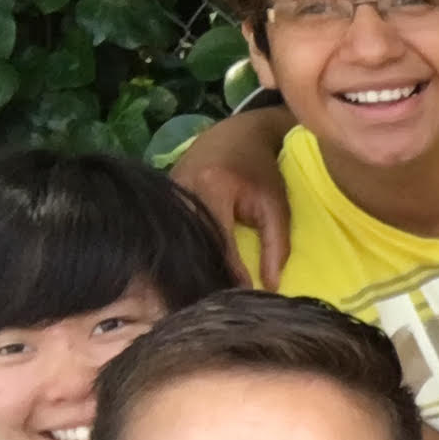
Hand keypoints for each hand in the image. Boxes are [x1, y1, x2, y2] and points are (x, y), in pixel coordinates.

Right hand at [171, 106, 296, 287]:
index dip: (230, 272)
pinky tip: (194, 272)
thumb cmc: (261, 171)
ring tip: (206, 293)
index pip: (220, 241)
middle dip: (206, 274)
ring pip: (178, 239)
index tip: (242, 297)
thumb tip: (271, 286)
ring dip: (193, 265)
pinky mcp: (160, 196)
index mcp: (212, 187)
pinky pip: (172, 230)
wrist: (235, 135)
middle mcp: (182, 189)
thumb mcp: (277, 206)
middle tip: (219, 304)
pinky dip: (185, 252)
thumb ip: (278, 246)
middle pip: (191, 243)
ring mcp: (166, 192)